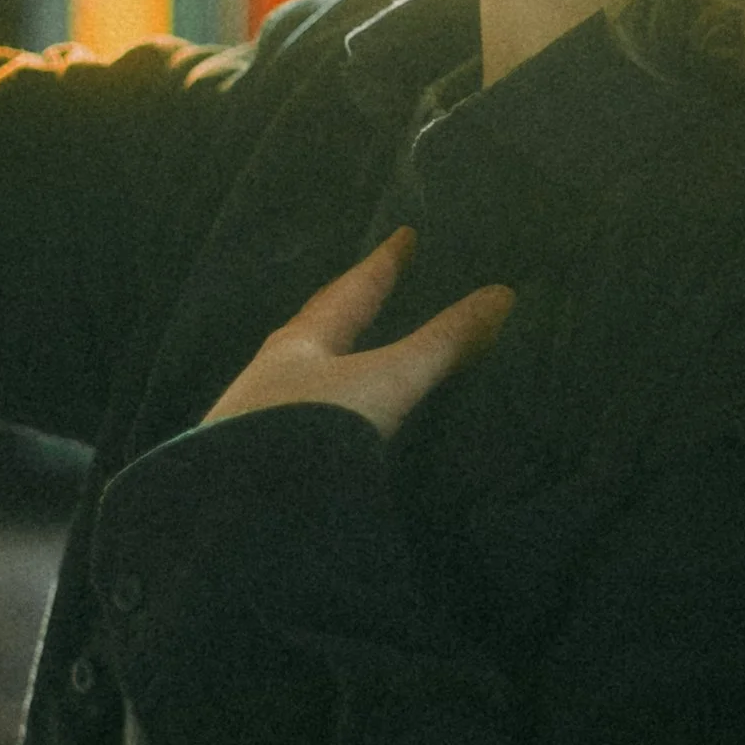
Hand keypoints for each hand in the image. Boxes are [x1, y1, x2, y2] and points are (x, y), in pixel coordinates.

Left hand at [202, 229, 513, 440]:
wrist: (242, 509)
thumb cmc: (313, 427)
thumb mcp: (389, 381)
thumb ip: (443, 344)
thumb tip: (501, 295)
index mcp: (302, 344)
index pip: (351, 292)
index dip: (383, 264)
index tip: (404, 235)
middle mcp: (273, 373)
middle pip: (315, 327)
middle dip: (345, 305)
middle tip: (368, 284)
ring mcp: (256, 418)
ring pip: (298, 372)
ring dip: (326, 357)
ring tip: (345, 351)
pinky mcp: (253, 460)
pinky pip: (292, 415)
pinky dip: (316, 404)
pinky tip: (324, 422)